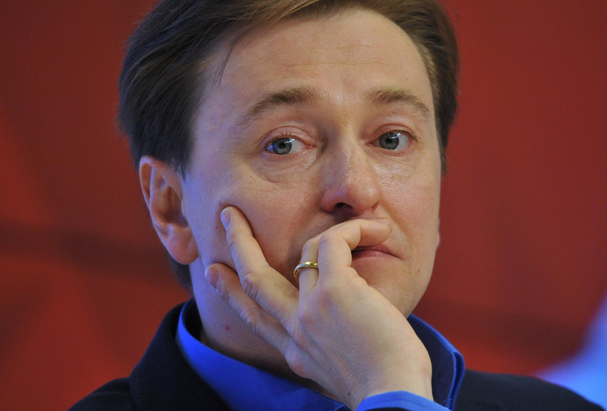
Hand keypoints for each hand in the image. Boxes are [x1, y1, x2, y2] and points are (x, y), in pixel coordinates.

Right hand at [205, 206, 432, 409]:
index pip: (256, 317)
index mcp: (296, 353)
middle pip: (253, 279)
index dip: (231, 293)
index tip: (213, 273)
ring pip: (301, 251)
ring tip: (363, 220)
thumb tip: (349, 329)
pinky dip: (356, 231)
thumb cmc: (388, 388)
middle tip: (228, 214)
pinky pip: (335, 242)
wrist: (394, 400)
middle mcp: (296, 330)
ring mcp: (310, 309)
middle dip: (238, 243)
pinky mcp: (334, 290)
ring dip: (321, 227)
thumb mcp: (344, 372)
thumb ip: (331, 349)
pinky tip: (379, 232)